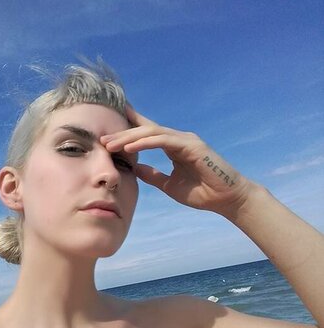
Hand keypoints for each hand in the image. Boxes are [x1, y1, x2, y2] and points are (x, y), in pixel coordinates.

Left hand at [101, 104, 252, 217]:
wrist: (226, 199)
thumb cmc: (202, 192)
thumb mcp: (169, 184)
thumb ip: (152, 175)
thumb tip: (134, 168)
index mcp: (173, 146)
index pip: (147, 132)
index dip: (128, 127)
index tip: (107, 128)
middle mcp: (178, 139)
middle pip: (144, 130)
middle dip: (122, 134)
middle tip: (102, 139)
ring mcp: (185, 140)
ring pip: (151, 132)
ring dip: (129, 137)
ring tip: (110, 143)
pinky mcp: (192, 145)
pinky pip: (163, 140)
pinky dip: (145, 142)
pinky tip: (130, 146)